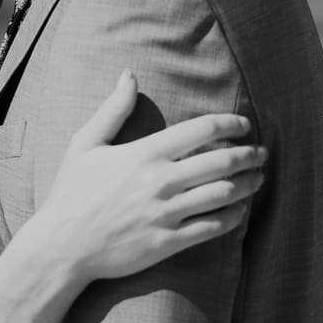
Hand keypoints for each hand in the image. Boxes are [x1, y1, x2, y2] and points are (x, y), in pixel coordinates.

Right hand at [35, 70, 266, 283]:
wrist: (62, 247)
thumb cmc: (71, 193)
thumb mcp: (85, 144)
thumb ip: (112, 109)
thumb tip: (128, 75)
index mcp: (145, 153)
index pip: (203, 130)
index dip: (231, 124)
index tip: (244, 124)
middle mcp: (161, 182)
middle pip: (223, 162)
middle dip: (250, 154)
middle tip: (261, 152)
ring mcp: (167, 214)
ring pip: (225, 194)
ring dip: (249, 184)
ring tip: (258, 178)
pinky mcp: (168, 242)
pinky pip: (213, 227)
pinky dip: (234, 216)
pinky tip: (240, 209)